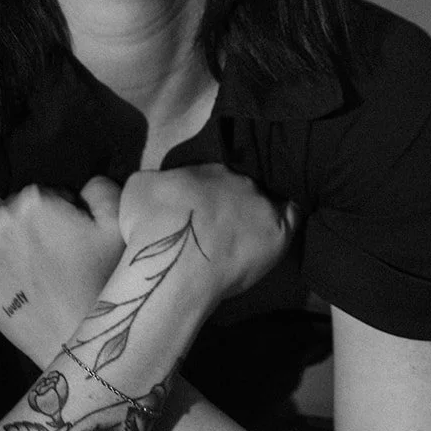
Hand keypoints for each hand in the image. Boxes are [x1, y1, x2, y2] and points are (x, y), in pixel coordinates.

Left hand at [0, 177, 124, 366]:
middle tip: (59, 251)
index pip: (46, 192)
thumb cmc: (106, 278)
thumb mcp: (118, 222)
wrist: (82, 341)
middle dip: (33, 222)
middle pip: (15, 209)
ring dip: (13, 240)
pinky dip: (4, 266)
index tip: (76, 234)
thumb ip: (99, 188)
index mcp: (32, 199)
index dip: (64, 210)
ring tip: (39, 266)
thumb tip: (81, 188)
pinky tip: (26, 284)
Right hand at [119, 164, 298, 304]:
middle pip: (242, 185)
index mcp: (208, 166)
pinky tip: (281, 226)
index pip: (217, 172)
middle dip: (234, 199)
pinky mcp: (278, 233)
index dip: (209, 189)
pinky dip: (289, 216)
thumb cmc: (150, 227)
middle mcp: (239, 179)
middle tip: (222, 221)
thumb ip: (156, 178)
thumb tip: (162, 182)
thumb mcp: (137, 187)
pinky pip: (293, 216)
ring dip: (259, 209)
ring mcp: (261, 204)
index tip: (202, 205)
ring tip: (249, 230)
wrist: (175, 264)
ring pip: (267, 199)